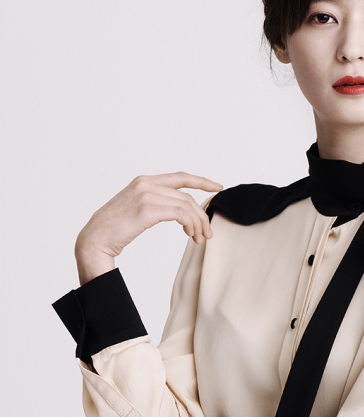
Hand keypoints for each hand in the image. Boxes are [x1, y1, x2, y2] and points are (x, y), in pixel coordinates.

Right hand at [75, 172, 222, 283]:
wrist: (94, 239)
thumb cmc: (114, 229)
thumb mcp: (136, 208)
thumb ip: (155, 203)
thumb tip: (180, 212)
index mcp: (144, 181)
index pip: (180, 177)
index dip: (201, 181)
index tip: (217, 186)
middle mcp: (146, 184)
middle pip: (187, 196)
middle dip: (201, 215)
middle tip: (207, 232)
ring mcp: (146, 195)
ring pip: (186, 205)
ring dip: (197, 223)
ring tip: (198, 238)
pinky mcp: (147, 209)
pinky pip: (180, 214)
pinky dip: (190, 225)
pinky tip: (189, 235)